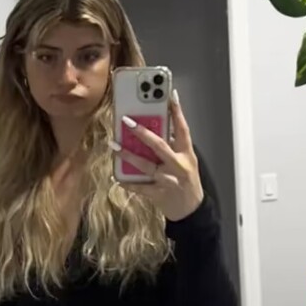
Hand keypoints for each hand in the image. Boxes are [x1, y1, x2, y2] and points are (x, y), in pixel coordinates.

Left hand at [115, 92, 203, 221]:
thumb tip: (154, 128)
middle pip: (159, 145)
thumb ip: (173, 146)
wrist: (191, 210)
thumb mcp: (186, 161)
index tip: (170, 95)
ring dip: (128, 155)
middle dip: (142, 132)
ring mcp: (168, 180)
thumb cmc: (186, 181)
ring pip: (145, 165)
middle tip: (126, 121)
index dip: (177, 111)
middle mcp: (178, 165)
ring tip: (114, 145)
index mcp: (186, 154)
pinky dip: (128, 182)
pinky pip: (139, 186)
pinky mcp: (158, 193)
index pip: (183, 129)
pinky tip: (117, 177)